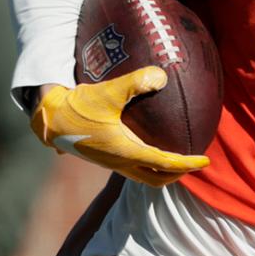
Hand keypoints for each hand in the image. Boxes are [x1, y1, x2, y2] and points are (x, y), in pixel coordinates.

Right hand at [30, 66, 209, 186]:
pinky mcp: (104, 157)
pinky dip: (149, 164)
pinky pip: (133, 167)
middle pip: (156, 179)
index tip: (206, 161)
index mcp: (125, 151)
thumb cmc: (78, 106)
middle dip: (178, 175)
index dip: (188, 163)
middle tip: (195, 163)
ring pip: (143, 175)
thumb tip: (162, 76)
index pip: (165, 163)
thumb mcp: (108, 92)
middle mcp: (119, 162)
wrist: (48, 119)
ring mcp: (110, 162)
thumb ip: (135, 82)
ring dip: (162, 172)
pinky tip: (151, 146)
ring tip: (178, 159)